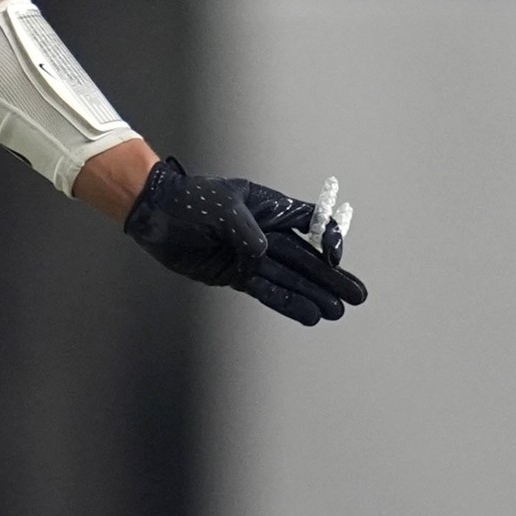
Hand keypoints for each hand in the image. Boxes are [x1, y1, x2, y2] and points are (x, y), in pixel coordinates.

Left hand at [123, 158, 367, 324]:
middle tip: (359, 295)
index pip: (309, 221)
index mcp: (268, 206)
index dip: (326, 237)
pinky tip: (310, 315)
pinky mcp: (235, 273)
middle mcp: (265, 232)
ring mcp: (250, 255)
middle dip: (331, 276)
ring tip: (340, 310)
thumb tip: (262, 255)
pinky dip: (287, 302)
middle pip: (305, 256)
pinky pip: (266, 289)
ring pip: (290, 277)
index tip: (332, 254)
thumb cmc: (189, 200)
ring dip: (314, 294)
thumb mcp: (223, 207)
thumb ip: (247, 232)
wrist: (155, 212)